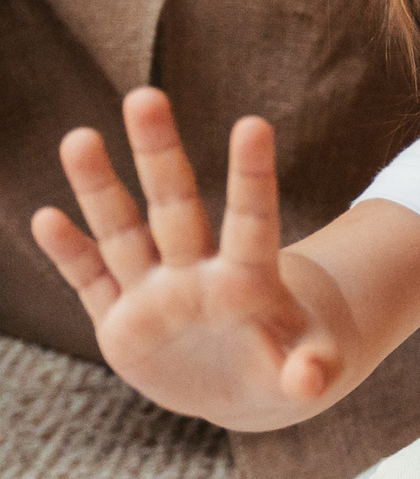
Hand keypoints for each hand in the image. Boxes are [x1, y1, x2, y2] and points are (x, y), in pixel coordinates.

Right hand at [31, 89, 343, 421]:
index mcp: (250, 279)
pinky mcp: (121, 321)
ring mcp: (155, 292)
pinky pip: (91, 280)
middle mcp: (197, 273)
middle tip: (146, 94)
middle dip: (160, 154)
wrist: (249, 383)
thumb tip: (311, 384)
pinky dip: (70, 253)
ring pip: (123, 231)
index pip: (252, 220)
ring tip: (80, 137)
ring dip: (100, 188)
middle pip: (176, 206)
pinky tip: (47, 218)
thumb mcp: (309, 369)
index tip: (254, 123)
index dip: (251, 175)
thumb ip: (312, 370)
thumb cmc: (289, 361)